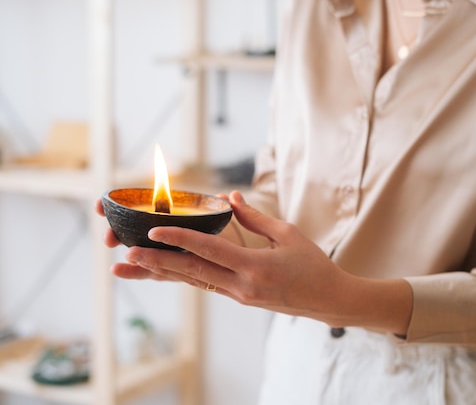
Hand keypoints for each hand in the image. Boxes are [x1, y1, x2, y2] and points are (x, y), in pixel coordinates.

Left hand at [100, 191, 412, 333]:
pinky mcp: (239, 298)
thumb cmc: (313, 264)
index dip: (180, 240)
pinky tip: (164, 271)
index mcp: (255, 267)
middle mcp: (242, 286)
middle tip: (127, 255)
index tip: (154, 232)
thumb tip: (229, 197)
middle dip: (157, 263)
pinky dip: (184, 276)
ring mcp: (238, 296)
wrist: (327, 300)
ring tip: (134, 266)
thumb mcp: (287, 233)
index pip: (210, 251)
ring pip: (194, 281)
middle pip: (192, 272)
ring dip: (163, 272)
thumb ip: (255, 217)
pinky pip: (206, 285)